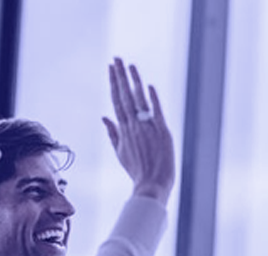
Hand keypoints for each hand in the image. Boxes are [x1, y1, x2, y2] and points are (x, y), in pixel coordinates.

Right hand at [102, 58, 175, 202]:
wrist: (151, 185)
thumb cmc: (138, 171)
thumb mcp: (121, 152)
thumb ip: (112, 133)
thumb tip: (104, 117)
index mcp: (123, 129)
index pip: (117, 100)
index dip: (114, 83)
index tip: (111, 68)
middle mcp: (133, 126)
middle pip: (124, 96)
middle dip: (120, 76)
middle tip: (116, 58)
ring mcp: (147, 128)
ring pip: (138, 100)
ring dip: (134, 82)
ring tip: (129, 65)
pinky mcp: (162, 132)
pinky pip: (156, 112)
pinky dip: (152, 99)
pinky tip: (149, 86)